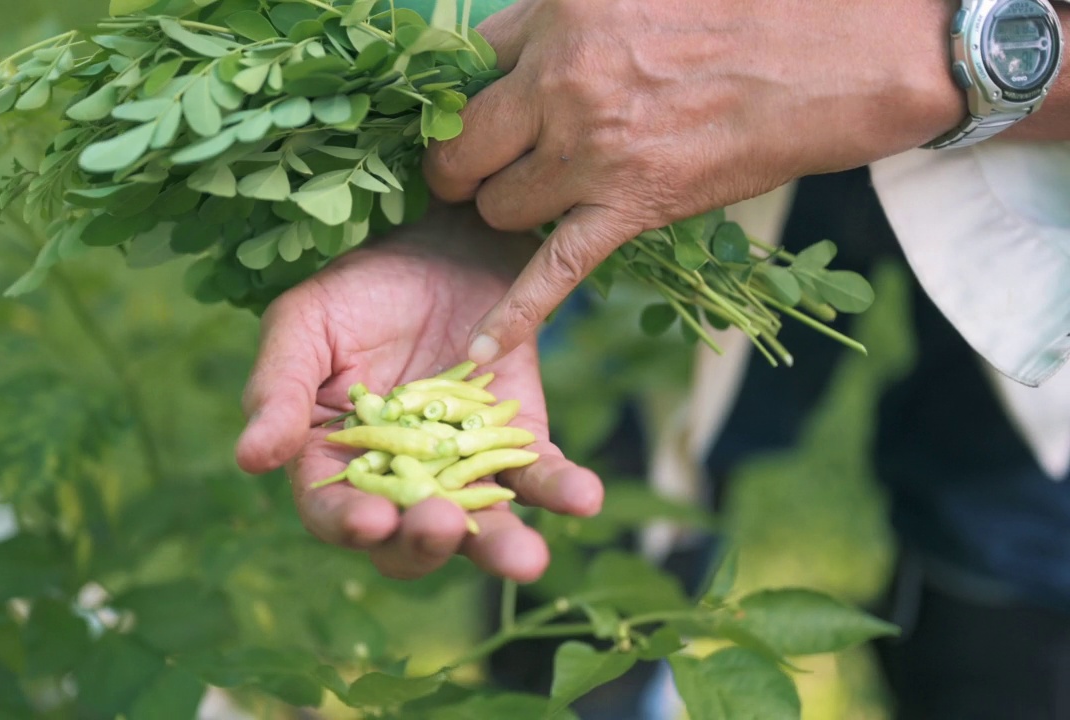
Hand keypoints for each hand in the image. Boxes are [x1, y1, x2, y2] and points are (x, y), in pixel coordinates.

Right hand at [234, 205, 602, 582]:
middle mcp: (400, 479)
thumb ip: (276, 389)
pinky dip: (561, 490)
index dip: (348, 523)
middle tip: (439, 525)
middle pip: (408, 539)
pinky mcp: (520, 441)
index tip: (369, 520)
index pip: (333, 510)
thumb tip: (250, 459)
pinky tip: (583, 498)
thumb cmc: (357, 285)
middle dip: (424, 542)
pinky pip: (540, 476)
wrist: (440, 239)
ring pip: (479, 525)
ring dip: (500, 546)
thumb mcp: (304, 323)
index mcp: (335, 460)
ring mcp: (463, 466)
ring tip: (525, 557)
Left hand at [424, 0, 961, 364]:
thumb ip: (581, 13)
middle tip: (475, 166)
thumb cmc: (753, 7)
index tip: (484, 104)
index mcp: (563, 11)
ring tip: (539, 195)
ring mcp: (596, 150)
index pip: (473, 62)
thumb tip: (537, 49)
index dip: (477, 89)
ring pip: (496, 203)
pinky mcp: (634, 207)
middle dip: (463, 159)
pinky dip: (516, 314)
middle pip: (464, 140)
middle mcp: (564, 80)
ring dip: (506, 205)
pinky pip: (554, 270)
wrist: (841, 55)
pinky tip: (481, 351)